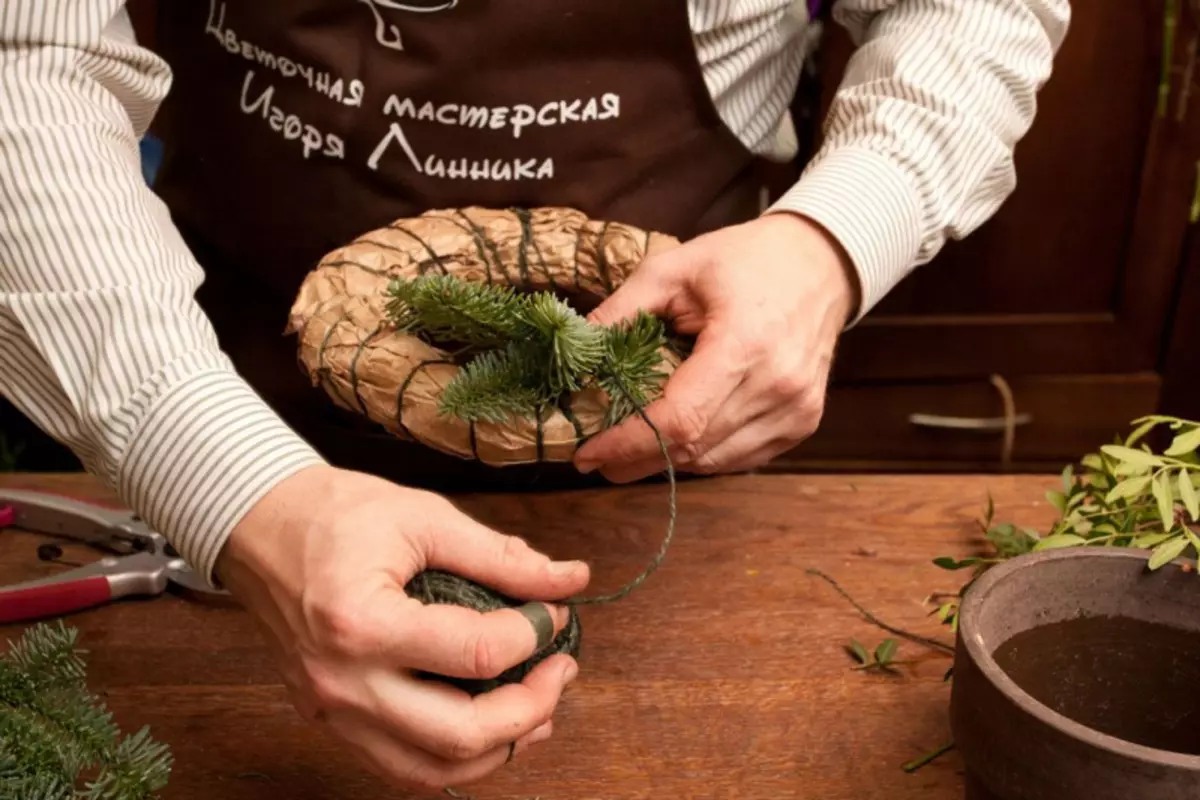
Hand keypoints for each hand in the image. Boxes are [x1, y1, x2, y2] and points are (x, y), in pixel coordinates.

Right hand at [213, 464, 590, 791]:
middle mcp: (344, 682)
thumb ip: (499, 555)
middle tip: (563, 668)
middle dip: (531, 707)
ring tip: (540, 709)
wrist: (257, 527)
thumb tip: (568, 579)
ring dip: (500, 748)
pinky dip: (455, 757)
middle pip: (460, 734)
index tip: (556, 608)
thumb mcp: (422, 516)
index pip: (476, 653)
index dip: (535, 633)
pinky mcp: (331, 720)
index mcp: (363, 623)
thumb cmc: (334, 513)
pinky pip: (402, 766)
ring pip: (433, 769)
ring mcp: (332, 711)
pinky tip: (491, 728)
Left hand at [574, 212, 858, 482]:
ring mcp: (796, 410)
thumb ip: (621, 310)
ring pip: (713, 461)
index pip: (679, 419)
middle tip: (594, 458)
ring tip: (628, 450)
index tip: (588, 453)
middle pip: (692, 448)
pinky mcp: (803, 423)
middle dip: (635, 459)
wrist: (821, 263)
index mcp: (744, 343)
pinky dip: (702, 456)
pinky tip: (676, 441)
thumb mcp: (674, 267)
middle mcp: (777, 385)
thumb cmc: (745, 260)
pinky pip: (739, 457)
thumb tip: (576, 350)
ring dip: (666, 462)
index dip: (628, 444)